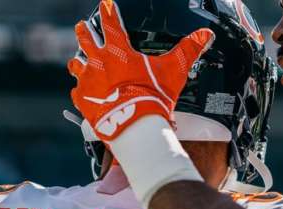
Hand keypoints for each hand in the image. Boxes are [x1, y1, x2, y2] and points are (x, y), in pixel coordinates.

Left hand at [68, 0, 214, 140]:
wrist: (133, 122)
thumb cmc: (153, 94)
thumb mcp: (174, 70)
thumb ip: (188, 51)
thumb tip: (206, 35)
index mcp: (119, 51)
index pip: (112, 23)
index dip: (109, 11)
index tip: (106, 4)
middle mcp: (98, 61)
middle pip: (86, 39)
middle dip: (84, 31)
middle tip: (82, 26)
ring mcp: (88, 80)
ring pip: (77, 66)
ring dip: (79, 62)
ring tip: (78, 62)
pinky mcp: (82, 99)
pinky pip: (76, 92)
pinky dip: (80, 91)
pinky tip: (82, 93)